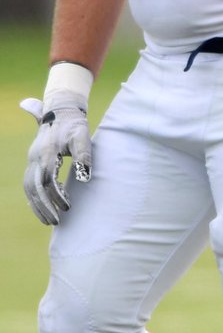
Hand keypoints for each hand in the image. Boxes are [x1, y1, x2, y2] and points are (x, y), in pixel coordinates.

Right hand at [21, 91, 92, 225]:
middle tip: (55, 222)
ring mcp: (31, 160)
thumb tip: (85, 178)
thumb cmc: (74, 124)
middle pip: (33, 187)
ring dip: (37, 205)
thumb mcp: (82, 136)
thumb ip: (83, 155)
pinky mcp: (33, 162)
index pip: (46, 180)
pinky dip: (34, 197)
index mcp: (46, 152)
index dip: (55, 196)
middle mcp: (34, 157)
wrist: (61, 110)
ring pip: (28, 187)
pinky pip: (29, 183)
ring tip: (49, 220)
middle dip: (43, 206)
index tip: (67, 207)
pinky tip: (45, 207)